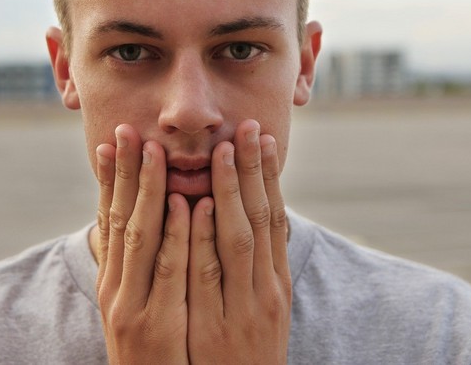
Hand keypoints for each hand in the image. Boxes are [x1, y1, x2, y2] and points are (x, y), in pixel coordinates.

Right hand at [94, 124, 190, 364]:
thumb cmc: (149, 351)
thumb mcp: (132, 307)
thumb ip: (132, 267)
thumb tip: (129, 227)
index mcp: (112, 282)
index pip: (108, 218)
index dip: (112, 178)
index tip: (113, 140)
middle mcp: (116, 289)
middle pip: (120, 219)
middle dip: (126, 172)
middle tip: (128, 130)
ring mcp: (135, 307)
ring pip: (143, 237)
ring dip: (151, 191)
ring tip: (156, 151)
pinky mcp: (159, 326)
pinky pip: (173, 272)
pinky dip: (179, 235)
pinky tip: (190, 204)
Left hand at [187, 120, 291, 364]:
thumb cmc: (248, 351)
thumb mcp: (263, 308)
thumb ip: (258, 266)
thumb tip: (257, 220)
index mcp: (276, 283)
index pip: (275, 218)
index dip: (268, 176)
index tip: (262, 137)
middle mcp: (266, 291)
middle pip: (260, 220)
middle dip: (253, 171)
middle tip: (247, 128)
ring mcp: (243, 310)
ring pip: (237, 240)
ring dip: (229, 193)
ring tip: (223, 151)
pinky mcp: (216, 330)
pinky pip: (205, 276)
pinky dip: (201, 239)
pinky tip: (194, 207)